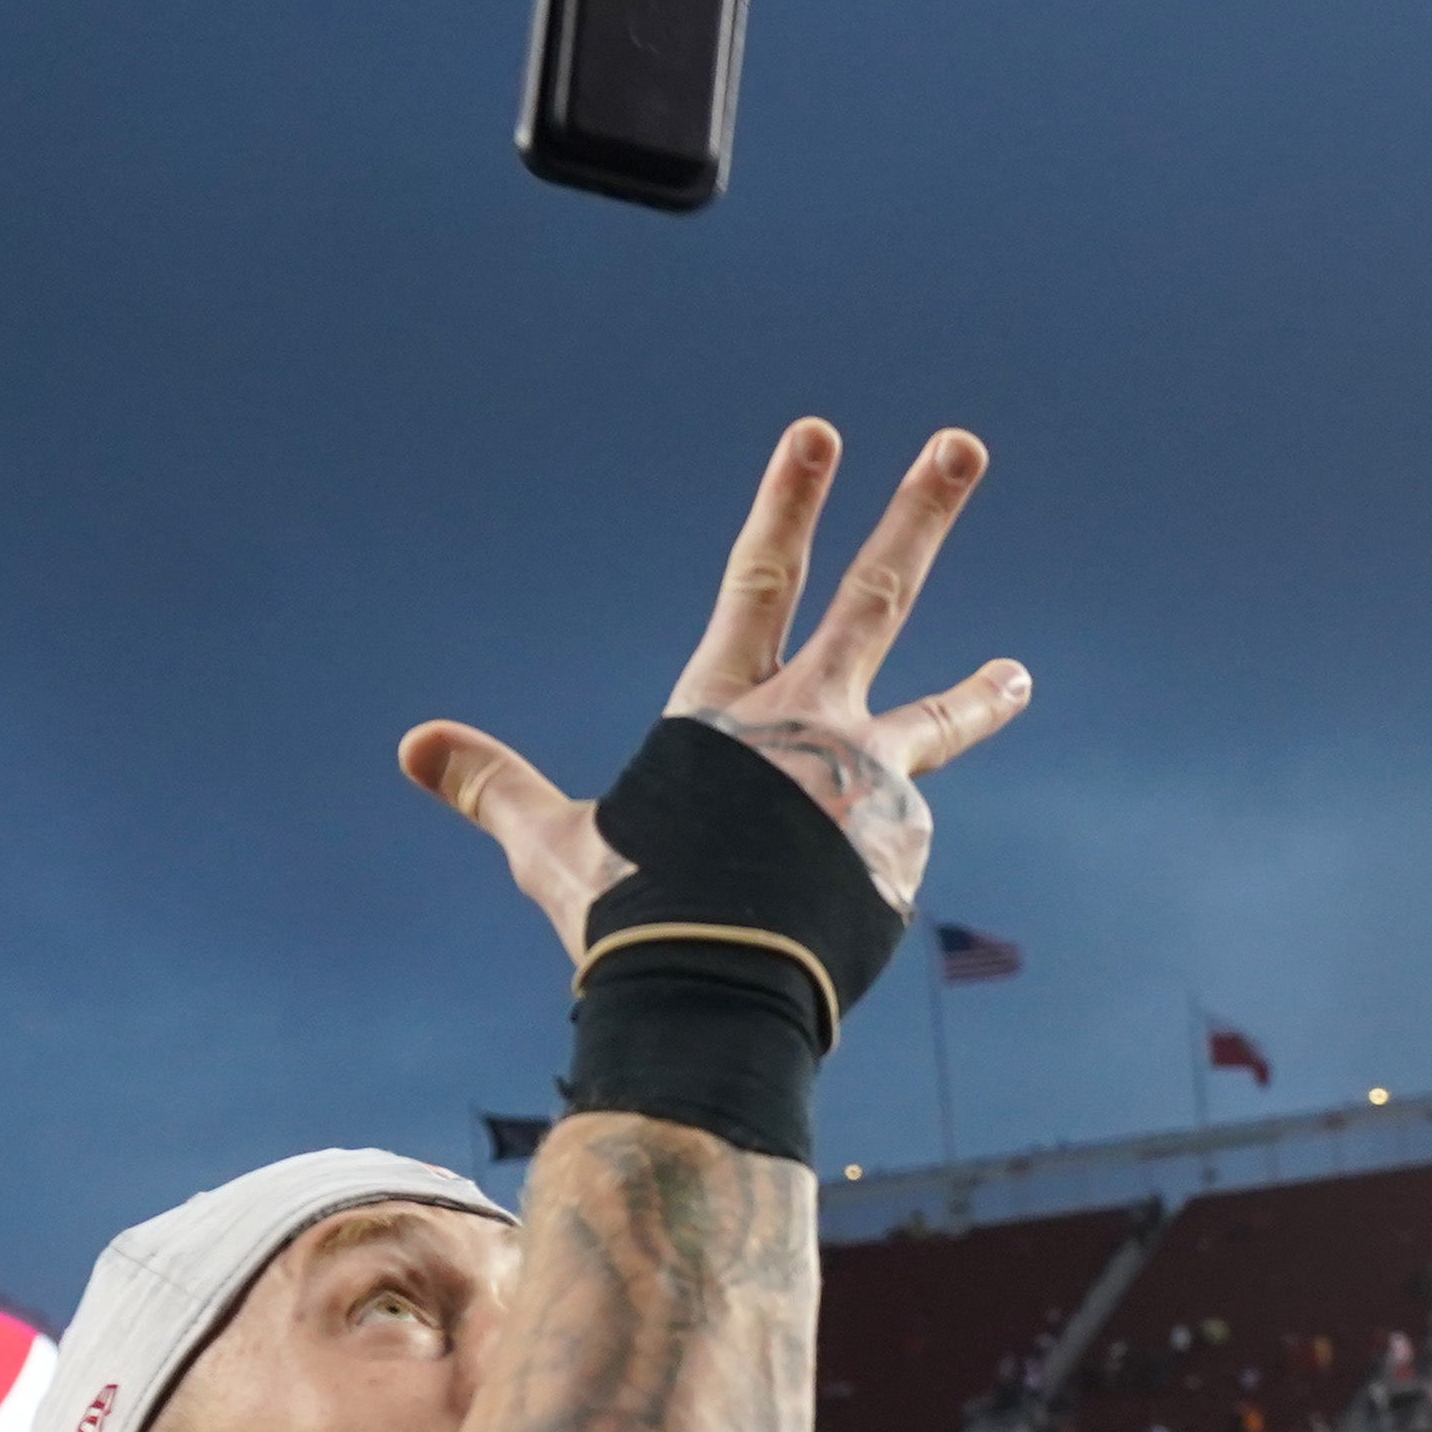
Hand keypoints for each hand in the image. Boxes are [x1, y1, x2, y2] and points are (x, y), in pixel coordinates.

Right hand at [401, 419, 1031, 962]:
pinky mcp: (899, 851)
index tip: (821, 434)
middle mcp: (812, 727)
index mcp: (726, 712)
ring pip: (935, 723)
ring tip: (1019, 675)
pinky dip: (870, 865)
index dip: (787, 503)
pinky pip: (889, 847)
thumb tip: (413, 744)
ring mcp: (867, 786)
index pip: (758, 582)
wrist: (716, 998)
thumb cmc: (627, 918)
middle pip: (876, 598)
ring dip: (980, 694)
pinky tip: (843, 902)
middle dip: (920, 513)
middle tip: (961, 444)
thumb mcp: (551, 847)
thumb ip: (495, 787)